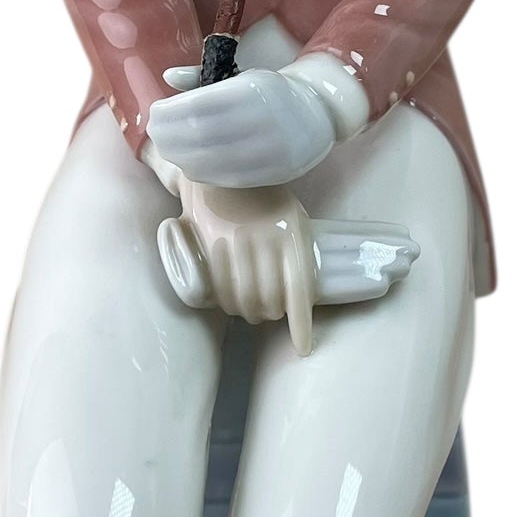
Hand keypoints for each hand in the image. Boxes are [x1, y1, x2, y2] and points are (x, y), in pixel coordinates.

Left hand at [148, 64, 336, 187]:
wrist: (317, 115)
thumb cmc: (270, 94)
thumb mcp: (242, 76)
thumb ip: (203, 76)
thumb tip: (168, 76)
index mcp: (255, 90)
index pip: (201, 105)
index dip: (171, 113)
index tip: (155, 113)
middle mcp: (265, 119)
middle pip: (202, 135)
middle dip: (170, 136)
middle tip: (156, 134)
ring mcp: (270, 150)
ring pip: (212, 161)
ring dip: (181, 157)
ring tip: (169, 149)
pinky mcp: (272, 174)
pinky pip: (227, 179)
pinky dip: (200, 172)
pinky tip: (189, 163)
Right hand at [156, 191, 420, 355]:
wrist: (226, 168)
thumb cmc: (267, 199)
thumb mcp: (293, 219)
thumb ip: (296, 253)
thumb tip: (301, 296)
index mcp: (292, 235)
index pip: (299, 291)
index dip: (300, 325)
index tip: (303, 348)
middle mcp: (266, 242)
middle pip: (270, 300)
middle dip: (272, 315)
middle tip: (269, 315)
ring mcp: (237, 244)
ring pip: (244, 298)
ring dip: (249, 313)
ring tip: (251, 312)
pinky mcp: (212, 245)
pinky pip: (221, 288)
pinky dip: (227, 303)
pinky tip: (230, 304)